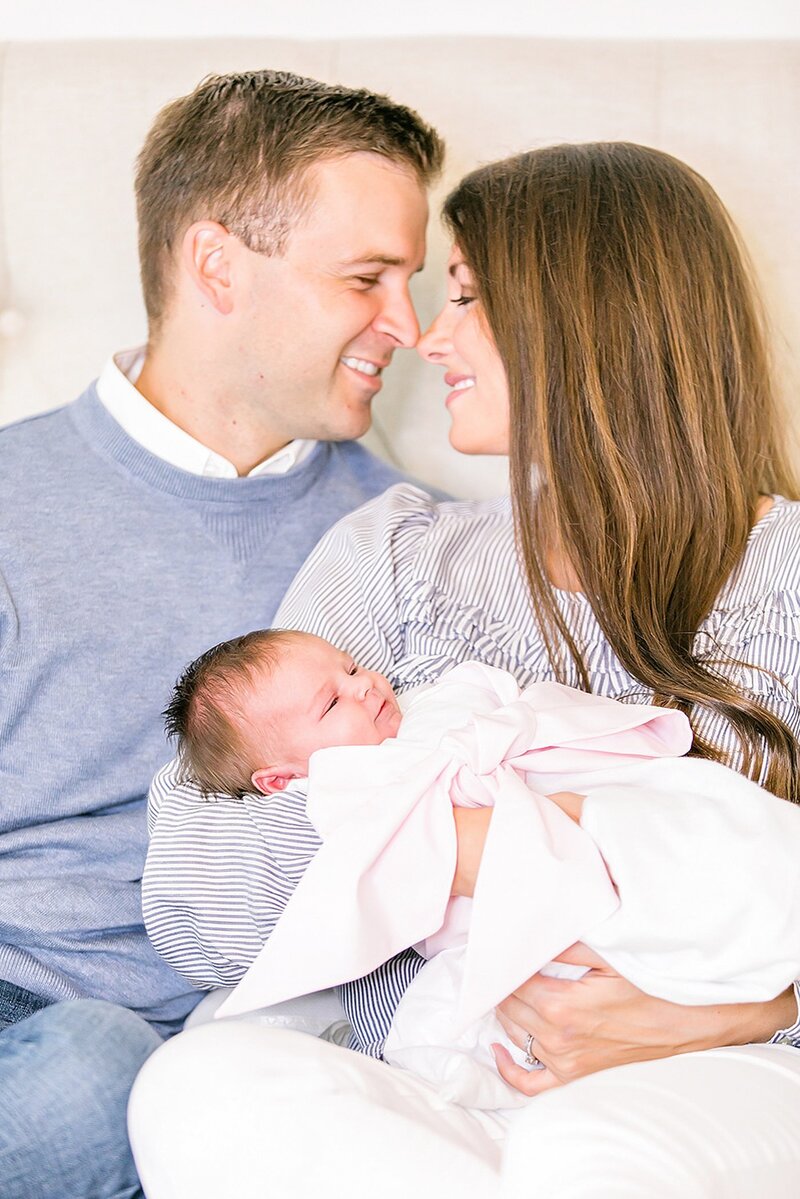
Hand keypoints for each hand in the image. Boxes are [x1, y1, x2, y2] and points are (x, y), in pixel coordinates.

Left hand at [493, 943, 796, 1096]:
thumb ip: (566, 943)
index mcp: (563, 1007)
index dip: (498, 962)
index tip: (490, 945)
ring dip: (506, 1012)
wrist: (690, 1022)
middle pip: (508, 1008)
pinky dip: (509, 1069)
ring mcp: (566, 1064)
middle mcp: (559, 1040)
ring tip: (502, 987)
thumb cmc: (652, 984)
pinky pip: (530, 1083)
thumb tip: (530, 929)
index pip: (510, 983)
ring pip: (515, 1035)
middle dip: (499, 983)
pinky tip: (497, 1051)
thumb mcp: (610, 954)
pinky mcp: (575, 1078)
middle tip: (495, 960)